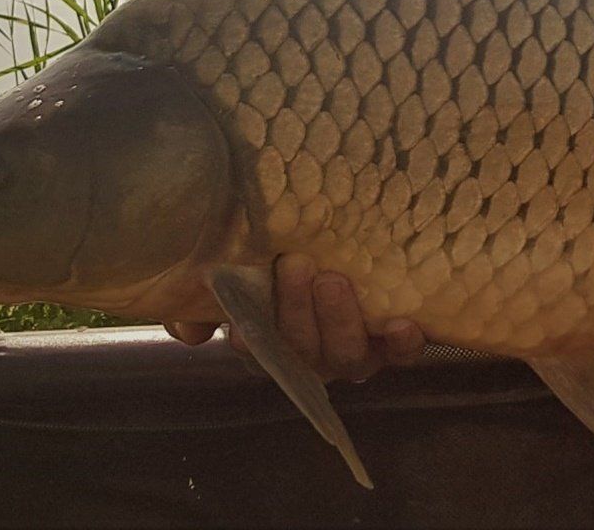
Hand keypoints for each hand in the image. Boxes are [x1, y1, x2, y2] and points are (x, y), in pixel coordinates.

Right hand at [164, 254, 424, 381]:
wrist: (349, 239)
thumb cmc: (284, 256)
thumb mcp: (242, 265)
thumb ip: (207, 299)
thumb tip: (190, 332)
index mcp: (272, 341)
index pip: (257, 351)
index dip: (250, 343)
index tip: (241, 329)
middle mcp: (313, 354)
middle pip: (303, 350)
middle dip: (297, 311)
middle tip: (297, 265)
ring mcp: (354, 349)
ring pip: (347, 354)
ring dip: (339, 320)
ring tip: (334, 280)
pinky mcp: (394, 342)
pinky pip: (401, 354)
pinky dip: (402, 343)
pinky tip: (403, 324)